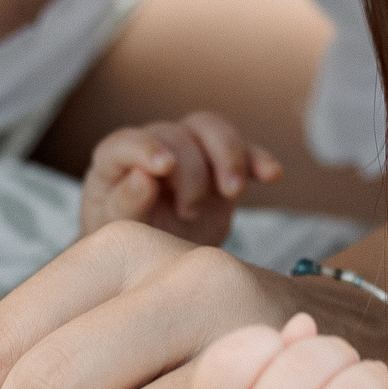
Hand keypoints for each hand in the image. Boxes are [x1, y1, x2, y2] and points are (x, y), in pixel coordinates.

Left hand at [79, 111, 281, 244]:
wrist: (158, 260)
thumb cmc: (126, 243)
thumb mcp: (118, 233)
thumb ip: (126, 206)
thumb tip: (143, 178)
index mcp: (115, 161)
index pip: (126, 143)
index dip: (146, 149)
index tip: (164, 166)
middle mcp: (151, 147)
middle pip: (177, 135)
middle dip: (190, 172)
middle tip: (189, 211)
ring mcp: (188, 152)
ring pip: (210, 129)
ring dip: (227, 156)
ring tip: (233, 193)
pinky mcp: (220, 167)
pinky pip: (242, 151)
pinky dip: (257, 159)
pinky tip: (272, 174)